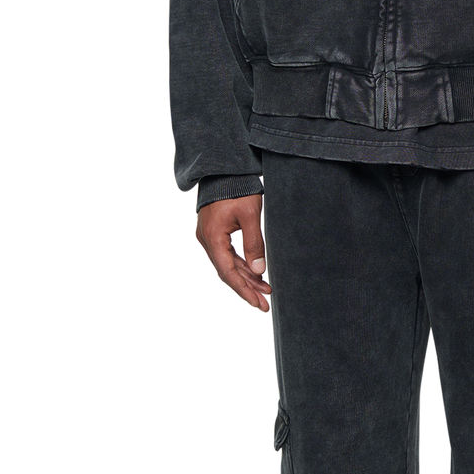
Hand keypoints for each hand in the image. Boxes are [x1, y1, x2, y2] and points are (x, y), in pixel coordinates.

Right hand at [195, 194, 272, 314]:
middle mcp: (207, 240)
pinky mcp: (215, 232)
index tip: (258, 304)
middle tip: (265, 304)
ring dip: (247, 277)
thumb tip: (259, 270)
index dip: (244, 290)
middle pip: (228, 272)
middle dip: (247, 289)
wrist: (224, 169)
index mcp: (213, 238)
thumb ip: (254, 243)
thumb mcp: (250, 215)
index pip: (228, 273)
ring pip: (229, 264)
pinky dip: (242, 265)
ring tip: (266, 290)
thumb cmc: (238, 188)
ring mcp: (209, 237)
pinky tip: (256, 273)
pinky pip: (228, 254)